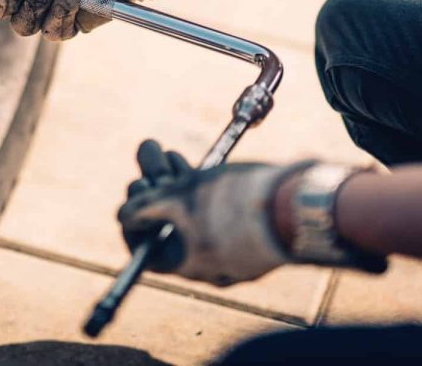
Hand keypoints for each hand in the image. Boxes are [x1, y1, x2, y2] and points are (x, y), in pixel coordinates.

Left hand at [117, 140, 308, 286]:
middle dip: (155, 195)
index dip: (132, 222)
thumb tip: (124, 214)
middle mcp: (213, 266)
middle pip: (170, 231)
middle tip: (148, 166)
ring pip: (195, 219)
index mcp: (191, 266)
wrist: (298, 203)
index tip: (131, 195)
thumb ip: (146, 207)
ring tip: (167, 155)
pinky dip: (203, 191)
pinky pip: (219, 215)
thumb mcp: (178, 198)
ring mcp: (236, 249)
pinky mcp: (256, 231)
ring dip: (176, 186)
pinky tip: (192, 164)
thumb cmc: (232, 202)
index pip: (147, 251)